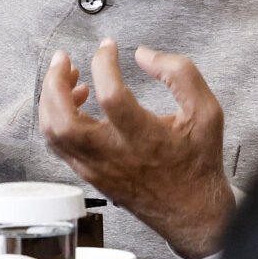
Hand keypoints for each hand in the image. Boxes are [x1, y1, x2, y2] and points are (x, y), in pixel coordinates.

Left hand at [38, 38, 234, 258]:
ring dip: (51, 100)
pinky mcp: (89, 174)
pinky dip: (55, 118)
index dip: (104, 63)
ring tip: (67, 77)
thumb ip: (180, 75)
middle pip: (63, 120)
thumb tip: (145, 54)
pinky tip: (73, 104)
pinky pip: (58, 145)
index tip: (108, 47)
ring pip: (53, 134)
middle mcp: (113, 155)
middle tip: (63, 59)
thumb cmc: (197, 163)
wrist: (191, 211)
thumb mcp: (206, 112)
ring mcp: (96, 167)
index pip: (111, 95)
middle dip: (55, 83)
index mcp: (144, 139)